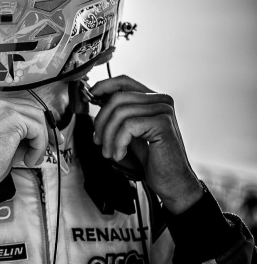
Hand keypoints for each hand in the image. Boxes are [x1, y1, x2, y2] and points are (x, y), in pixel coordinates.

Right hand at [0, 95, 62, 206]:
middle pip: (32, 108)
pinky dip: (38, 147)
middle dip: (44, 130)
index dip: (36, 123)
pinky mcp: (10, 117)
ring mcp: (1, 106)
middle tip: (49, 148)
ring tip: (29, 159)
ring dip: (40, 141)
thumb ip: (16, 133)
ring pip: (38, 118)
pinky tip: (27, 160)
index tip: (45, 138)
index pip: (21, 106)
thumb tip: (38, 136)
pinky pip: (38, 129)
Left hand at [90, 75, 203, 214]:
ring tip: (109, 152)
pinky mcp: (162, 123)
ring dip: (108, 136)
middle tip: (98, 141)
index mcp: (153, 99)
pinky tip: (120, 155)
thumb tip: (96, 98)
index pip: (124, 81)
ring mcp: (163, 110)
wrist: (172, 182)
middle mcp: (161, 100)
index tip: (90, 96)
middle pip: (117, 98)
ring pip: (120, 113)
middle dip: (101, 120)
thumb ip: (119, 114)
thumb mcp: (130, 131)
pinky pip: (128, 126)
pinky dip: (118, 142)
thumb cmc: (152, 159)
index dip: (103, 86)